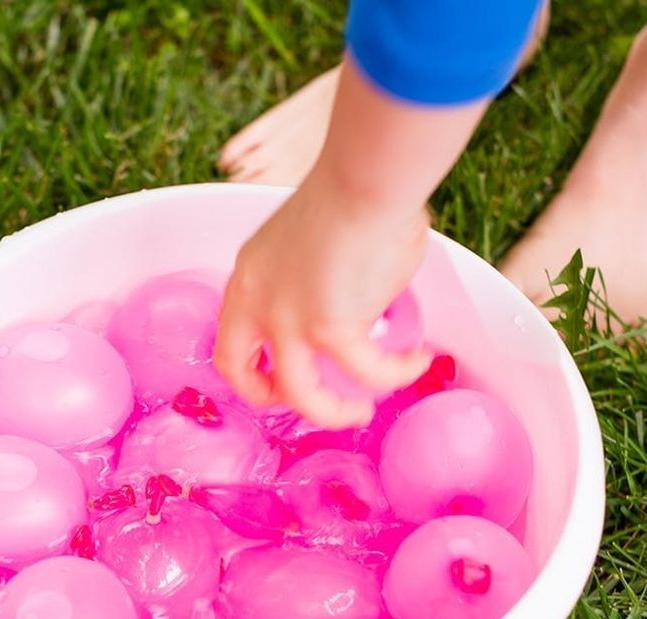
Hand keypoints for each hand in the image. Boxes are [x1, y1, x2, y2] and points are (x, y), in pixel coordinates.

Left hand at [215, 162, 429, 428]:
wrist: (366, 178)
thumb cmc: (351, 194)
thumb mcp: (307, 246)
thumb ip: (314, 283)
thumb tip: (354, 305)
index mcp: (248, 279)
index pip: (229, 345)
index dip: (250, 374)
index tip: (279, 380)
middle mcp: (259, 304)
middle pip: (245, 377)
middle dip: (282, 401)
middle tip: (318, 402)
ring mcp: (290, 320)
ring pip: (302, 395)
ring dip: (333, 412)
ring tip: (363, 410)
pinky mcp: (330, 328)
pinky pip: (368, 372)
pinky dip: (395, 373)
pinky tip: (417, 361)